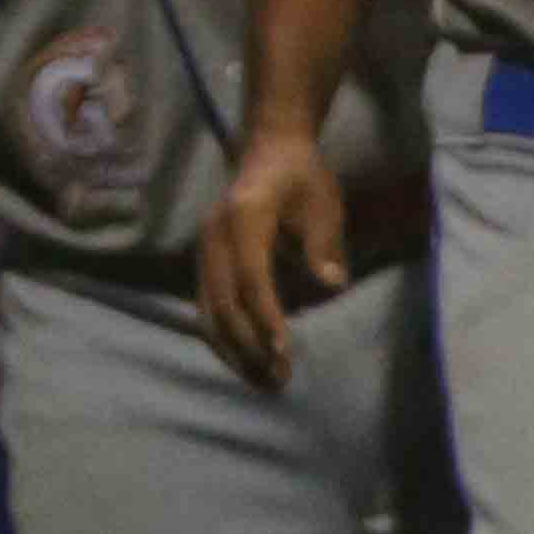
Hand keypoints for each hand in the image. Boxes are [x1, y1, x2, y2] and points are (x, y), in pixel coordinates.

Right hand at [194, 126, 348, 391]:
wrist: (270, 151)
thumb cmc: (303, 177)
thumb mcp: (324, 202)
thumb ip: (324, 243)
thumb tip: (331, 286)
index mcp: (244, 216)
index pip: (252, 277)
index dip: (266, 316)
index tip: (284, 350)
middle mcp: (214, 236)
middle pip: (222, 303)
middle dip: (249, 346)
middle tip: (280, 379)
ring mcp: (203, 251)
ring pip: (207, 313)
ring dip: (233, 352)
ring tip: (263, 382)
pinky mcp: (202, 264)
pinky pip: (206, 309)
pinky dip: (223, 340)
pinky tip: (245, 363)